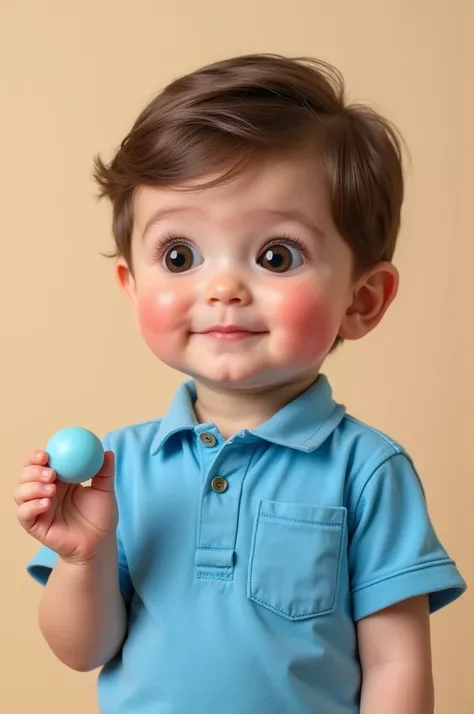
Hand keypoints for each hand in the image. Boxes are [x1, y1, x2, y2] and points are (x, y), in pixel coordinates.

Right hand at [15, 448, 117, 564]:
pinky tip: (47, 504)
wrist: (99, 542)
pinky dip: (31, 506)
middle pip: (25, 475)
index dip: (36, 456)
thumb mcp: (105, 491)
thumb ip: (105, 472)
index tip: (46, 454)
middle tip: (50, 473)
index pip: (39, 463)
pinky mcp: (35, 526)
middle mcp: (44, 492)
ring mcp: (38, 509)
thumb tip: (107, 452)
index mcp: (58, 480)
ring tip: (52, 489)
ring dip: (32, 487)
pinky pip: (23, 514)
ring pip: (20, 493)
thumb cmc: (100, 516)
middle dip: (32, 470)